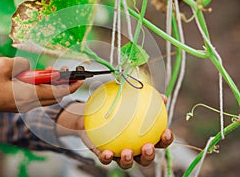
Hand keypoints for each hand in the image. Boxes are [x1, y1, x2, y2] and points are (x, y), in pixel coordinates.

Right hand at [0, 57, 82, 135]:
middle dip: (67, 85)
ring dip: (55, 86)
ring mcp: (25, 106)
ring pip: (48, 97)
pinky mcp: (20, 105)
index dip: (70, 84)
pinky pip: (39, 97)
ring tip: (57, 73)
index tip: (80, 78)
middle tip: (73, 74)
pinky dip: (45, 88)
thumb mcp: (4, 65)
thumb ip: (23, 64)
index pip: (57, 91)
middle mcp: (29, 103)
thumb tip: (30, 67)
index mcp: (28, 94)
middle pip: (56, 96)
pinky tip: (42, 77)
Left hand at [57, 102, 172, 168]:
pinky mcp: (104, 155)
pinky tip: (107, 152)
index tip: (166, 132)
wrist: (92, 111)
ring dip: (128, 160)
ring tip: (127, 152)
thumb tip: (162, 96)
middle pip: (145, 157)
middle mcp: (133, 147)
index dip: (166, 139)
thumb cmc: (115, 104)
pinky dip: (107, 157)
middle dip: (149, 155)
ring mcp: (118, 153)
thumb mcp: (128, 97)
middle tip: (148, 147)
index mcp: (143, 135)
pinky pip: (106, 159)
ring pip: (127, 163)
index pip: (159, 140)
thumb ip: (144, 97)